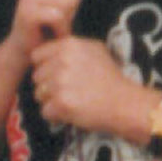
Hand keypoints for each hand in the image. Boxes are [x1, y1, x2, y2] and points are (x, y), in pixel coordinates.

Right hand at [10, 0, 94, 56]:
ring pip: (68, 2)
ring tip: (55, 25)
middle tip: (58, 18)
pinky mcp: (27, 11)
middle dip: (72, 8)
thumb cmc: (51, 20)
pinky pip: (58, 16)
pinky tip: (53, 33)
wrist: (30, 46)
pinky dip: (61, 29)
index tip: (62, 6)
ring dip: (67, 19)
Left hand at [30, 35, 146, 135]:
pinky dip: (56, 115)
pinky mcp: (61, 103)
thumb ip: (71, 47)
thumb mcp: (95, 50)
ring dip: (51, 101)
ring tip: (71, 101)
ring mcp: (60, 82)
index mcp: (69, 45)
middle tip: (68, 91)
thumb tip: (50, 50)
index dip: (45, 68)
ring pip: (38, 94)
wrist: (125, 103)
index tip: (58, 76)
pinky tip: (72, 111)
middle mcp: (62, 61)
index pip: (37, 56)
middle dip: (48, 86)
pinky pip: (45, 111)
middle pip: (36, 77)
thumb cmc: (111, 78)